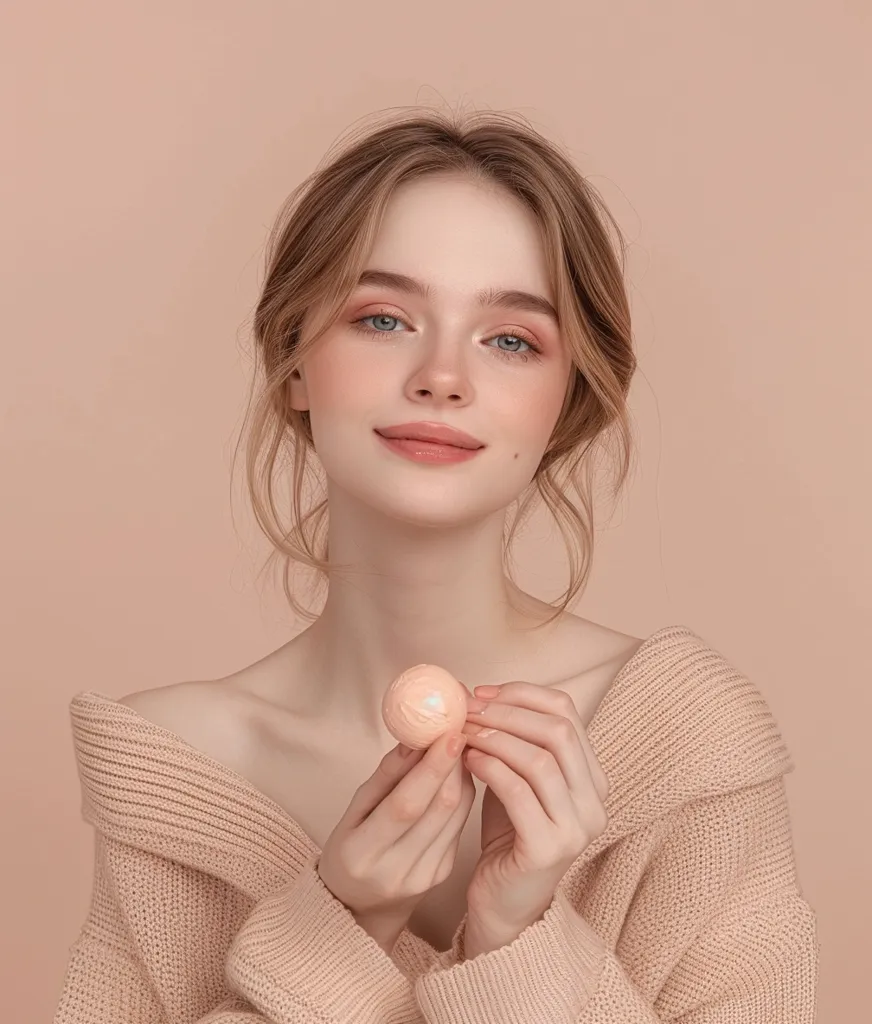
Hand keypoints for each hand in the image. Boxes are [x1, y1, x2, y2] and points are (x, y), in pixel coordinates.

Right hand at [317, 730, 475, 954]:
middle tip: (457, 728)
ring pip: (456, 815)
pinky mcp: (443, 874)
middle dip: (453, 764)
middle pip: (438, 809)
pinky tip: (455, 775)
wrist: (360, 909)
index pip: (405, 805)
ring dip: (461, 775)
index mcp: (362, 853)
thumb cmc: (349, 851)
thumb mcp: (352, 813)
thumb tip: (414, 739)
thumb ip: (384, 777)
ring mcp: (425, 876)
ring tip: (457, 746)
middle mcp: (396, 870)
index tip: (449, 732)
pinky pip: (459, 826)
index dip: (431, 768)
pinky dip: (461, 795)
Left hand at [459, 682, 609, 955]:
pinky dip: (490, 767)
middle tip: (468, 710)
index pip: (567, 712)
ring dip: (495, 737)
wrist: (504, 902)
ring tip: (464, 734)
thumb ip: (511, 739)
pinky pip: (518, 792)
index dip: (522, 694)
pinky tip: (467, 760)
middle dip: (507, 712)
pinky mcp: (548, 849)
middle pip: (558, 731)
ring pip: (540, 759)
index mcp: (592, 777)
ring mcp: (576, 828)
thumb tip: (475, 692)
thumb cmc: (509, 833)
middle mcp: (594, 801)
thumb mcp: (516, 777)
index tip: (482, 693)